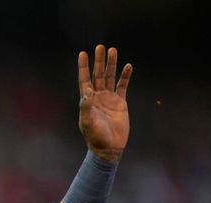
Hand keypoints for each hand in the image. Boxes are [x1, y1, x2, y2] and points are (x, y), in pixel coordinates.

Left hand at [78, 45, 131, 161]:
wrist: (109, 147)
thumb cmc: (96, 136)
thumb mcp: (88, 122)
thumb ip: (86, 107)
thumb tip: (86, 92)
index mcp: (87, 100)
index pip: (84, 79)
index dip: (83, 67)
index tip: (82, 53)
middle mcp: (97, 97)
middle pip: (98, 75)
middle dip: (99, 61)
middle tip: (100, 47)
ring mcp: (109, 98)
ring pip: (110, 77)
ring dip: (111, 65)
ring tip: (113, 50)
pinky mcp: (120, 102)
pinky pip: (123, 86)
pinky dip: (125, 76)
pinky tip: (128, 66)